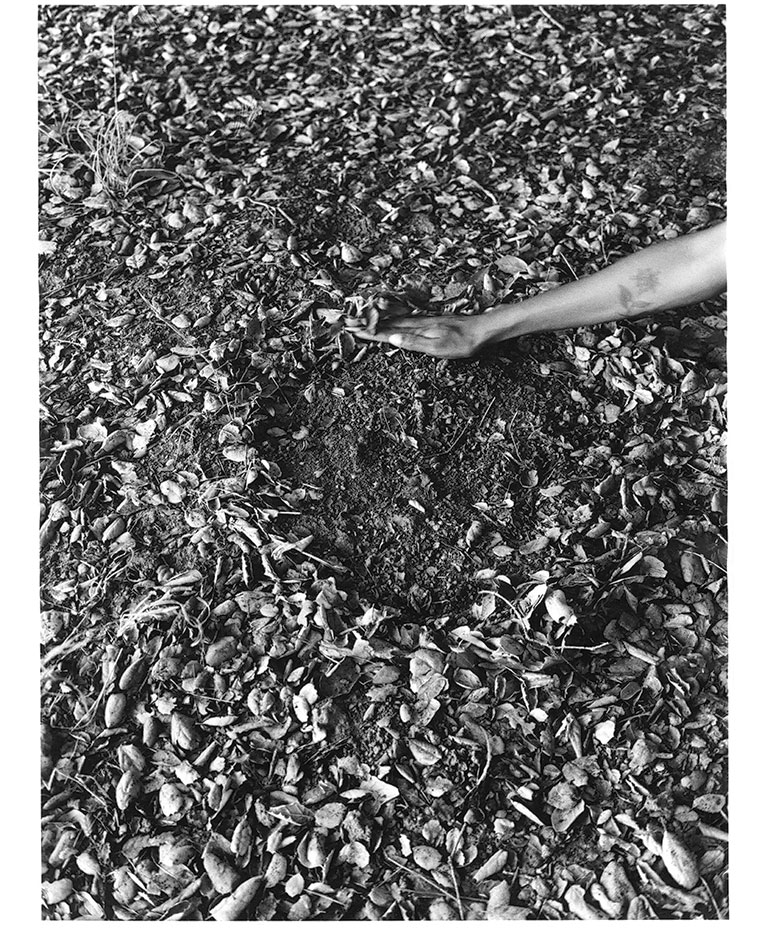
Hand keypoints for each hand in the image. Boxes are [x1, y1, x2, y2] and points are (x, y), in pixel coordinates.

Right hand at [347, 313, 489, 358]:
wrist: (481, 331)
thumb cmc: (461, 342)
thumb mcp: (437, 347)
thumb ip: (413, 342)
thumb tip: (391, 339)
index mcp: (417, 330)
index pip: (388, 331)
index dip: (371, 332)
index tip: (354, 330)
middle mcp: (418, 323)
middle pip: (389, 324)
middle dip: (369, 324)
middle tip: (351, 323)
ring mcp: (424, 321)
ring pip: (396, 321)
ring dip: (379, 321)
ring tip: (365, 320)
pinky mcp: (431, 321)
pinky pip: (406, 320)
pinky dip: (394, 320)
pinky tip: (392, 320)